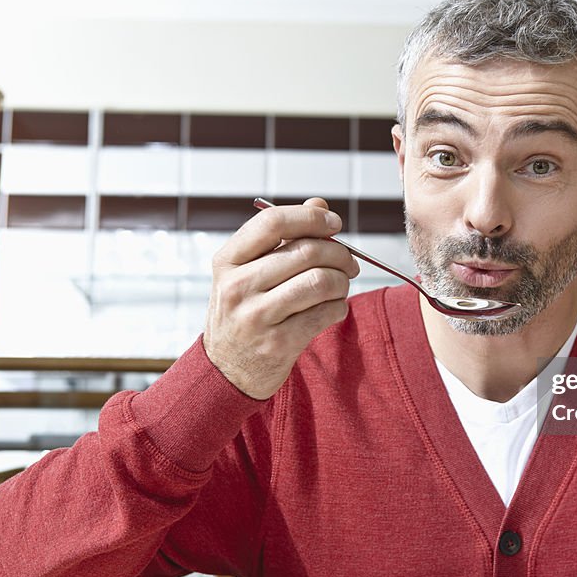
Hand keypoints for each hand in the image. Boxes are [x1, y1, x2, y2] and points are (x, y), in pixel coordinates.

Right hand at [203, 197, 359, 399]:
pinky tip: (332, 308)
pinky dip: (339, 307)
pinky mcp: (278, 343)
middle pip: (306, 251)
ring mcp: (256, 316)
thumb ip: (283, 237)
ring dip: (342, 281)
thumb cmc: (245, 311)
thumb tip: (320, 205)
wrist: (227, 371)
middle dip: (339, 253)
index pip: (272, 222)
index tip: (335, 223)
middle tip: (349, 262)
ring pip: (320, 281)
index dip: (311, 218)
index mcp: (228, 260)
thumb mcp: (250, 271)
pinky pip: (326, 313)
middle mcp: (237, 286)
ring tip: (340, 286)